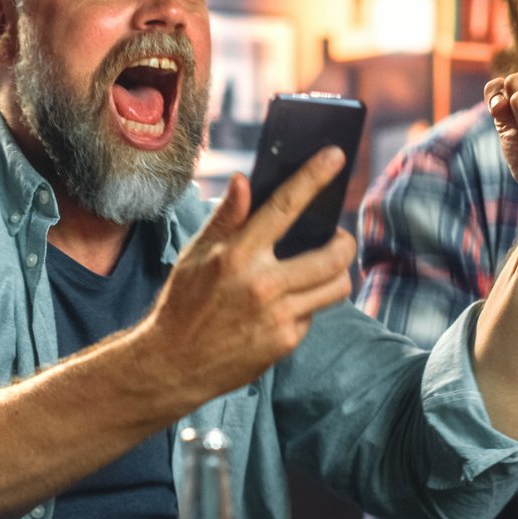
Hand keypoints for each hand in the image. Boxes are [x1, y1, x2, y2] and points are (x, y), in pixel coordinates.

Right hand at [137, 147, 355, 399]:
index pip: (285, 206)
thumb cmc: (183, 302)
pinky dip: (305, 308)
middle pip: (333, 255)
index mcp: (238, 253)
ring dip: (335, 276)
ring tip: (318, 271)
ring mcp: (277, 315)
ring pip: (335, 287)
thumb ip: (227, 217)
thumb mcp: (196, 254)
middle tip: (337, 239)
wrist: (173, 363)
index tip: (336, 155)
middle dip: (344, 243)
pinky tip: (283, 308)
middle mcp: (262, 283)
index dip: (314, 177)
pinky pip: (313, 315)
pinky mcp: (284, 342)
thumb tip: (244, 180)